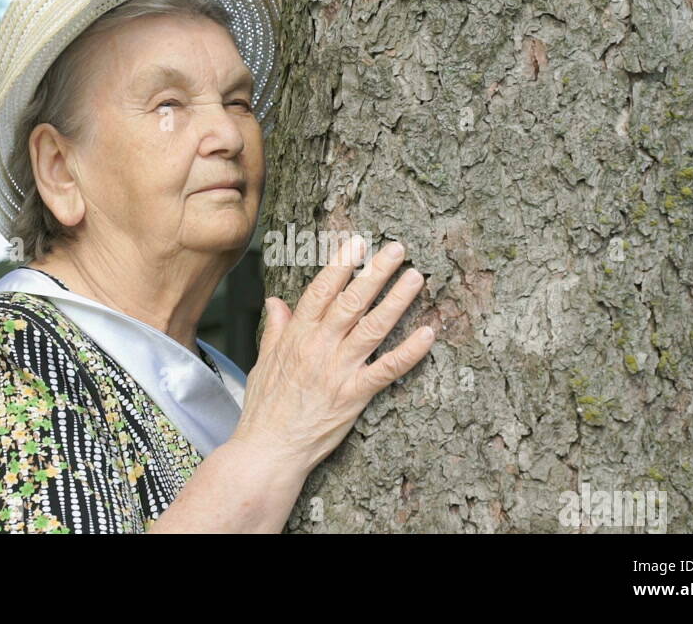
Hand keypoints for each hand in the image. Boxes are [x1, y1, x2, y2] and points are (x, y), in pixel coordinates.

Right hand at [229, 235, 434, 476]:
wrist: (269, 449)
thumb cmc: (266, 408)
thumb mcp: (264, 362)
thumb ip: (276, 329)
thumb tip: (275, 302)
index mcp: (298, 336)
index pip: (321, 291)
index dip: (340, 265)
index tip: (357, 243)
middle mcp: (320, 347)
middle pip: (351, 301)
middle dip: (375, 272)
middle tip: (397, 249)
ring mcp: (339, 371)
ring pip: (373, 327)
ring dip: (396, 300)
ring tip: (415, 277)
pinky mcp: (355, 395)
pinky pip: (388, 369)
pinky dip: (410, 351)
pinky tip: (428, 333)